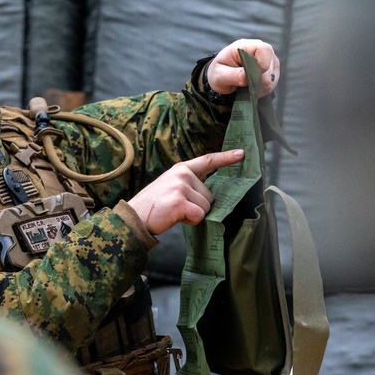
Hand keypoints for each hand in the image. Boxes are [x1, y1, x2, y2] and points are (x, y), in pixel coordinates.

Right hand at [127, 149, 244, 234]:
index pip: (207, 161)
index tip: (241, 154)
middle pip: (210, 195)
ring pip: (206, 207)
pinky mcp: (180, 201)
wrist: (133, 217)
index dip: (226, 157)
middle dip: (198, 205)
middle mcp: (182, 175)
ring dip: (194, 214)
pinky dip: (191, 221)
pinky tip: (176, 217)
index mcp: (180, 169)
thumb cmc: (153, 205)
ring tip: (174, 212)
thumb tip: (210, 195)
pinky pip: (200, 215)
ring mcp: (181, 187)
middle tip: (177, 206)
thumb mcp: (169, 185)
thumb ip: (189, 184)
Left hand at [205, 39, 278, 97]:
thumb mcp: (219, 75)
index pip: (264, 49)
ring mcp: (268, 59)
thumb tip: (245, 78)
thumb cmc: (219, 71)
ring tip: (245, 87)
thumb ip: (233, 75)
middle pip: (269, 67)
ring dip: (259, 86)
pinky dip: (262, 89)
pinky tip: (251, 87)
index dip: (262, 63)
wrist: (222, 76)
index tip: (252, 76)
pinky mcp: (272, 69)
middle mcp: (260, 50)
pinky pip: (272, 83)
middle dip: (257, 80)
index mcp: (245, 46)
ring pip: (272, 77)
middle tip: (243, 85)